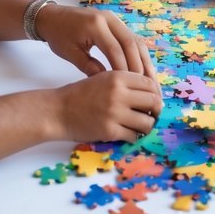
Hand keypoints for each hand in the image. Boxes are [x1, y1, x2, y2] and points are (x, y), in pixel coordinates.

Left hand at [36, 3, 155, 79]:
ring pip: (136, 41)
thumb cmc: (59, 36)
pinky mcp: (117, 23)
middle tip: (146, 88)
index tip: (130, 90)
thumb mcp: (70, 54)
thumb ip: (89, 67)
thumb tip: (109, 83)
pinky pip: (133, 39)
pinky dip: (140, 55)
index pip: (115, 49)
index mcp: (96, 25)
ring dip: (145, 61)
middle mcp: (109, 18)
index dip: (124, 70)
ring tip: (151, 82)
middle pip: (131, 43)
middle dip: (140, 67)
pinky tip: (144, 70)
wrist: (53, 17)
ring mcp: (115, 19)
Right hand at [47, 70, 162, 144]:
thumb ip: (125, 82)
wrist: (59, 110)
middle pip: (153, 102)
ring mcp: (115, 113)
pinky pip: (133, 136)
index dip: (155, 93)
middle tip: (152, 114)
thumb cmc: (81, 94)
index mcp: (118, 77)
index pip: (150, 83)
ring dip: (146, 126)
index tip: (153, 100)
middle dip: (156, 110)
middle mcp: (119, 94)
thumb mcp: (104, 77)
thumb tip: (151, 92)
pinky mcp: (110, 131)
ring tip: (140, 125)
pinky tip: (127, 133)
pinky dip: (134, 136)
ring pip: (147, 122)